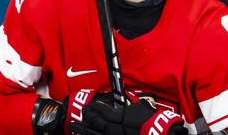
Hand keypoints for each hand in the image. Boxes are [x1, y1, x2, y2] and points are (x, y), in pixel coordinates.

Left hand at [68, 92, 186, 134]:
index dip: (92, 108)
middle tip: (79, 115)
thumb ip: (130, 102)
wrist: (153, 132)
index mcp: (115, 116)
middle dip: (86, 117)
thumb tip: (127, 97)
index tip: (88, 106)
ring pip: (92, 133)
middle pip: (93, 121)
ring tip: (74, 127)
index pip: (99, 110)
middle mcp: (109, 127)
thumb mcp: (139, 106)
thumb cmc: (147, 120)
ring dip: (82, 130)